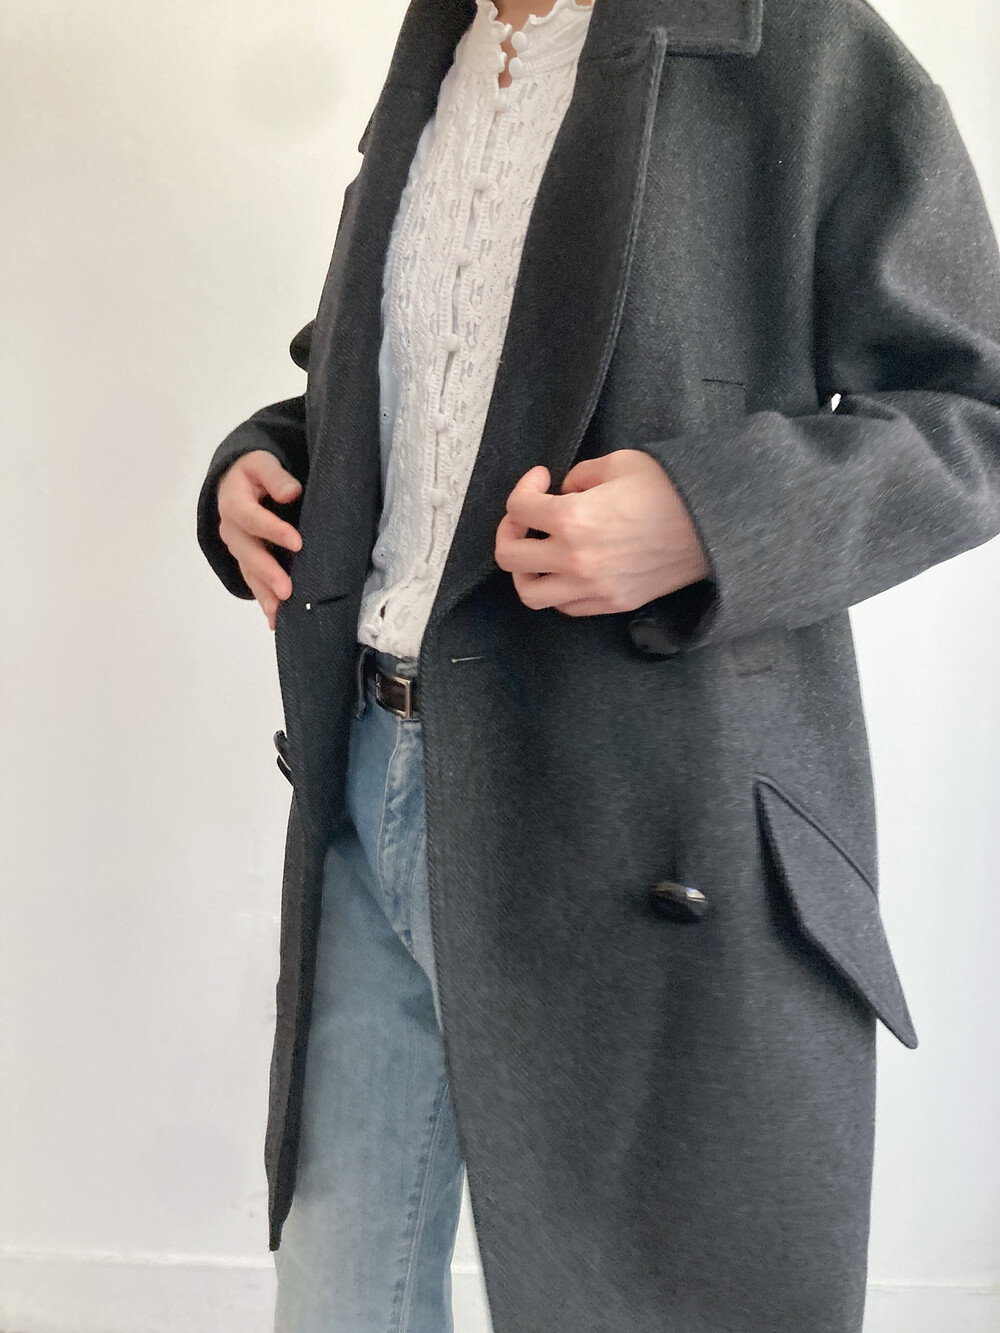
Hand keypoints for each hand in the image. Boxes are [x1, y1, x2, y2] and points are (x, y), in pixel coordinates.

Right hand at [217, 451, 303, 629]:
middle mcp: (231, 529)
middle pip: (247, 552)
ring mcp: (238, 549)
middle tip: (286, 590)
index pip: (251, 517)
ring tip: (279, 613)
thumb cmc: (254, 473)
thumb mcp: (262, 464)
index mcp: (234, 502)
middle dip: (267, 572)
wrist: (236, 483)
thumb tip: (291, 491)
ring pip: (249, 573)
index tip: (296, 543)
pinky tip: (276, 620)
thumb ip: (276, 476)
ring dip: (264, 594)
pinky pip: (253, 583)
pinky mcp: (246, 562)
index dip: (272, 530)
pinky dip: (264, 601)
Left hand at [494, 450, 710, 616]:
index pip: (518, 507)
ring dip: (525, 570)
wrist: (713, 526)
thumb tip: (566, 491)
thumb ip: (581, 475)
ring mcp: (592, 587)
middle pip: (509, 556)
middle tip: (527, 517)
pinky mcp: (612, 603)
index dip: (524, 487)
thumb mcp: (619, 463)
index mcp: (572, 519)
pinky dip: (557, 589)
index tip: (542, 479)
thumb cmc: (670, 490)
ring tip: (538, 551)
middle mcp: (574, 559)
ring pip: (530, 593)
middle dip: (510, 530)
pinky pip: (566, 607)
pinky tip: (568, 568)